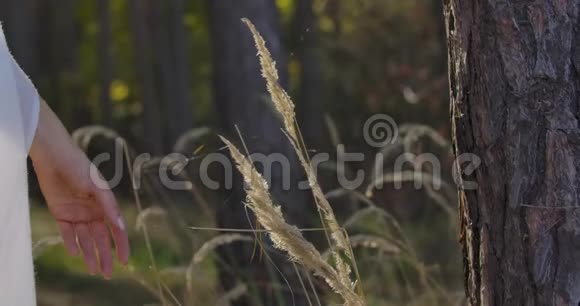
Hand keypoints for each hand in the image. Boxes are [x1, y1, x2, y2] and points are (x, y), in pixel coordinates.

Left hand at [30, 100, 128, 278]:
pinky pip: (68, 233)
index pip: (116, 230)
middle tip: (107, 274)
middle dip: (104, 256)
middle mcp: (94, 211)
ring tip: (92, 270)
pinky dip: (71, 243)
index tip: (123, 261)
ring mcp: (78, 213)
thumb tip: (120, 226)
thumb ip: (108, 206)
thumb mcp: (97, 186)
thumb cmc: (79, 167)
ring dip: (88, 254)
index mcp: (106, 204)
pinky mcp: (61, 214)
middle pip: (101, 239)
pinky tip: (75, 253)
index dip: (120, 245)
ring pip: (85, 239)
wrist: (54, 156)